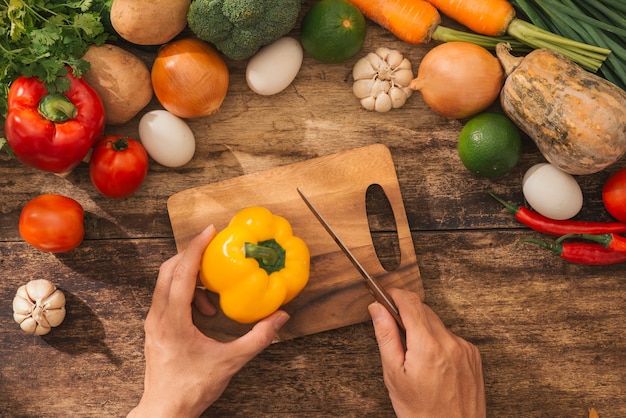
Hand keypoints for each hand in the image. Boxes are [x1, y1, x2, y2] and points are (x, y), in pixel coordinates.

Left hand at [128, 225, 289, 417]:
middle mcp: (158, 316)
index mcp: (173, 321)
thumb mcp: (230, 362)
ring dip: (190, 277)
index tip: (210, 231)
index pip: (182, 274)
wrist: (165, 410)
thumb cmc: (192, 388)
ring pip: (166, 283)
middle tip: (214, 247)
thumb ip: (258, 338)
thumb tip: (281, 318)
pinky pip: (167, 297)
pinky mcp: (155, 328)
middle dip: (192, 255)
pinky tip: (205, 311)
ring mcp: (153, 322)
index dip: (196, 249)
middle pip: (169, 270)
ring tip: (214, 293)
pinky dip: (186, 293)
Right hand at [368, 288, 485, 417]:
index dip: (394, 294)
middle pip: (423, 310)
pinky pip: (450, 337)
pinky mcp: (473, 355)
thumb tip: (377, 309)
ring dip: (422, 329)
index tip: (384, 295)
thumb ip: (386, 336)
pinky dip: (438, 341)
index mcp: (427, 346)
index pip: (410, 302)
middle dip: (406, 313)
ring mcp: (464, 348)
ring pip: (437, 323)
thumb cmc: (420, 412)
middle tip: (393, 330)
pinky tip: (431, 363)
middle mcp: (450, 342)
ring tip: (414, 356)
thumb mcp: (394, 375)